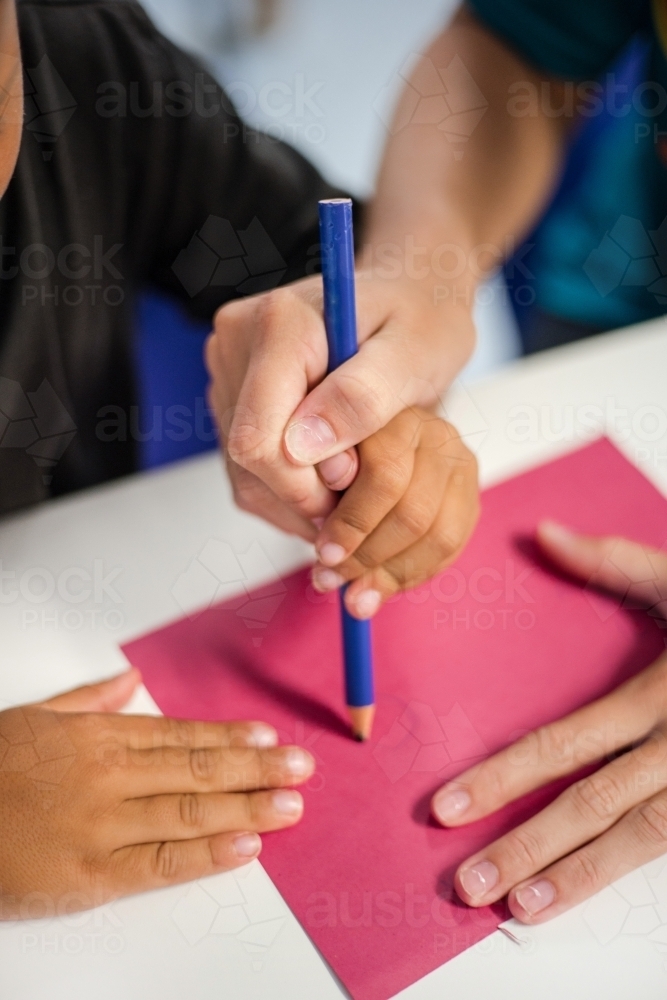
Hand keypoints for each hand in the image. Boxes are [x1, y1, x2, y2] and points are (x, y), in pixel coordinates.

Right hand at [0, 669, 313, 918]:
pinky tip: (246, 846)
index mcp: (97, 735)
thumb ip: (88, 700)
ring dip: (248, 806)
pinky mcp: (91, 874)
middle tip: (302, 767)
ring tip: (290, 803)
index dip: (229, 736)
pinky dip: (207, 855)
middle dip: (256, 768)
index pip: (180, 734)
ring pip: (190, 812)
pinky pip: (160, 863)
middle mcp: (109, 775)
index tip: (268, 736)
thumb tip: (127, 681)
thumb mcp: (33, 717)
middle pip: (198, 769)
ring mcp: (103, 825)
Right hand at [205, 272, 473, 542]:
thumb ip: (364, 397)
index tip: (354, 477)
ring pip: (242, 471)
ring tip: (350, 475)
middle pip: (246, 459)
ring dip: (296, 496)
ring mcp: (228, 367)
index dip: (304, 483)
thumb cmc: (421, 322)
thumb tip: (302, 446)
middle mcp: (239, 340)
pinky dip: (286, 490)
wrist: (410, 301)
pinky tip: (328, 472)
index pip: (257, 438)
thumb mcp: (416, 354)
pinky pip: (243, 469)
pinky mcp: (228, 392)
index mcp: (281, 323)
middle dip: (305, 490)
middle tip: (360, 477)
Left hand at [309, 407, 478, 618]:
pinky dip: (412, 573)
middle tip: (329, 579)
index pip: (385, 476)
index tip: (324, 554)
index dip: (352, 522)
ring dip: (390, 574)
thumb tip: (322, 526)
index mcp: (393, 413)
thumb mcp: (312, 453)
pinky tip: (382, 586)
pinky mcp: (468, 491)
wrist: (372, 432)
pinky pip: (450, 546)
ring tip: (354, 596)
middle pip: (413, 512)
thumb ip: (317, 479)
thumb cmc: (332, 448)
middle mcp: (434, 432)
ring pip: (437, 535)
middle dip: (366, 556)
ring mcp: (458, 461)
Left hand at [430, 521, 666, 923]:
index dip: (503, 777)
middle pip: (594, 803)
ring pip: (639, 839)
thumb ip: (613, 561)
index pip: (566, 742)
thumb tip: (542, 532)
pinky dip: (629, 871)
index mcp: (661, 692)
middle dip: (526, 846)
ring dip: (577, 878)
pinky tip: (585, 896)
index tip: (446, 807)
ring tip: (518, 910)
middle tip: (465, 884)